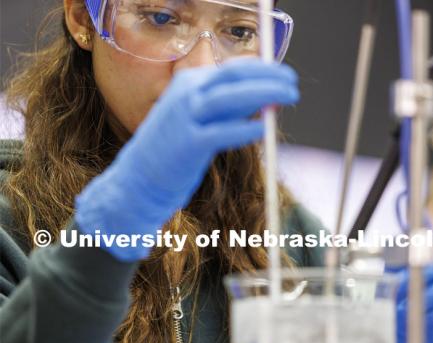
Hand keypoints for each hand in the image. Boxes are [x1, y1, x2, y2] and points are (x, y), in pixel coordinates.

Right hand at [74, 58, 298, 260]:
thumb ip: (226, 109)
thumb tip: (263, 102)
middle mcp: (185, 95)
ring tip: (288, 97)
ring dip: (263, 94)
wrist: (138, 180)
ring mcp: (184, 118)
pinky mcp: (188, 145)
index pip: (231, 70)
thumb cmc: (173, 150)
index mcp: (187, 85)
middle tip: (292, 84)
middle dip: (268, 77)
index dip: (262, 71)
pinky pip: (222, 133)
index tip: (283, 77)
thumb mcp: (196, 120)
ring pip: (230, 99)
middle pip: (233, 77)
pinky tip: (263, 129)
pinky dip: (245, 130)